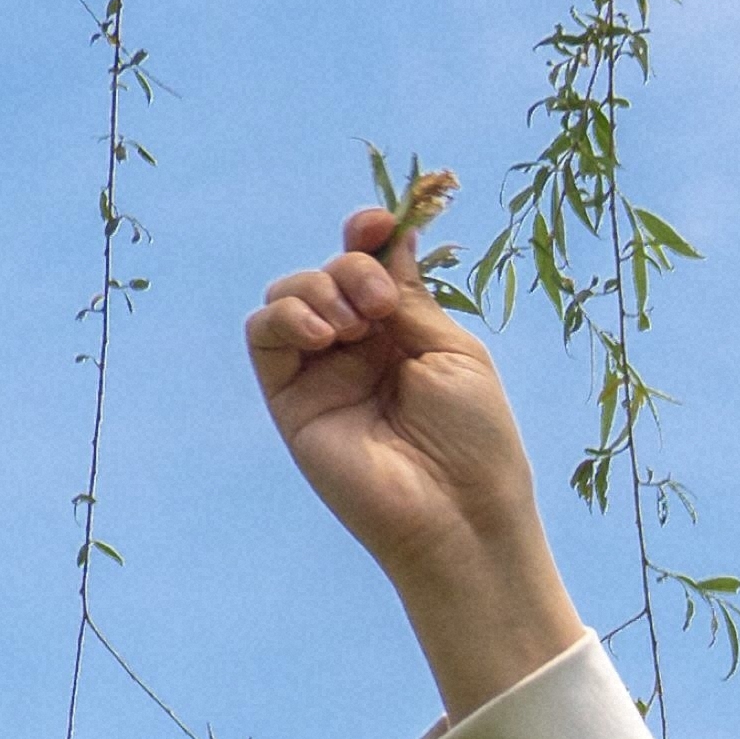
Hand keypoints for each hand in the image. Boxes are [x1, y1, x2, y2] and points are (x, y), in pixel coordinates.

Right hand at [245, 205, 587, 715]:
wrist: (458, 514)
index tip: (375, 223)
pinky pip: (264, 336)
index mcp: (405, 333)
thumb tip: (391, 235)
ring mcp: (322, 373)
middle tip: (380, 304)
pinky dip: (286, 318)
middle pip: (330, 273)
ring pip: (290, 296)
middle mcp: (360, 348)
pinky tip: (323, 335)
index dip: (368, 236)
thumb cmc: (475, 440)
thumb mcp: (453, 351)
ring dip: (319, 290)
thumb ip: (411, 296)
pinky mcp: (290, 400)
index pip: (371, 266)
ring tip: (355, 325)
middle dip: (351, 269)